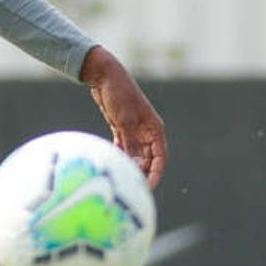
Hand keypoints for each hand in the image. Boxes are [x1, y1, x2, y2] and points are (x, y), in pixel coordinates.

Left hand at [80, 46, 166, 189]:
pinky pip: (123, 147)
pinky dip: (120, 156)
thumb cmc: (119, 95)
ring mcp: (134, 130)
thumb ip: (130, 142)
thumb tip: (134, 164)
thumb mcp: (124, 120)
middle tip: (130, 186)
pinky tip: (113, 164)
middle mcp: (147, 132)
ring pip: (135, 155)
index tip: (147, 188)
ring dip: (130, 166)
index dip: (155, 174)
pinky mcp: (121, 128)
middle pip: (148, 159)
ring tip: (121, 178)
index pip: (160, 158)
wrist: (105, 77)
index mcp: (155, 130)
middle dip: (141, 173)